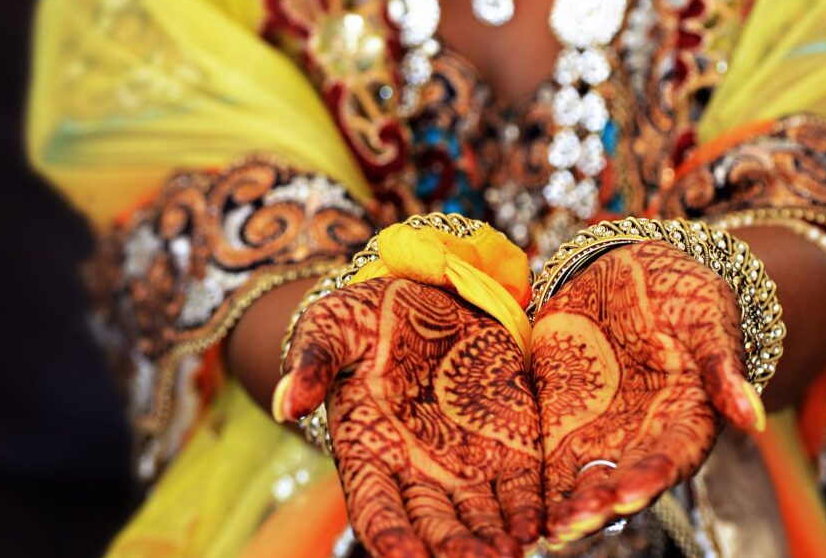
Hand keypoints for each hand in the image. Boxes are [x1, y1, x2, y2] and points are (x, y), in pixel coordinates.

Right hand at [277, 277, 542, 556]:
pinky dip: (527, 510)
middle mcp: (417, 469)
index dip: (390, 536)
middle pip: (433, 524)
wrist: (425, 294)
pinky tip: (536, 527)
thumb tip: (290, 402)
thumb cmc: (368, 316)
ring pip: (479, 516)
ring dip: (492, 540)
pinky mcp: (507, 442)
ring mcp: (465, 460)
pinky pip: (520, 486)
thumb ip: (314, 362)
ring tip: (509, 554)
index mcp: (368, 451)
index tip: (402, 557)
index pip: (375, 509)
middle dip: (452, 548)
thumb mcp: (332, 326)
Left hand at [530, 241, 763, 543]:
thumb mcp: (711, 320)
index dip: (649, 477)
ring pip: (581, 480)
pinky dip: (533, 480)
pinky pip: (544, 454)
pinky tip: (516, 503)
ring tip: (545, 526)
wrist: (636, 271)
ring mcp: (600, 430)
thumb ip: (723, 368)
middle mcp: (643, 437)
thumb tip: (753, 416)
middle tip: (572, 523)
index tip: (628, 492)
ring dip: (564, 506)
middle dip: (597, 506)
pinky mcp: (560, 416)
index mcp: (686, 419)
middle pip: (620, 481)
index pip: (670, 457)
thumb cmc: (686, 297)